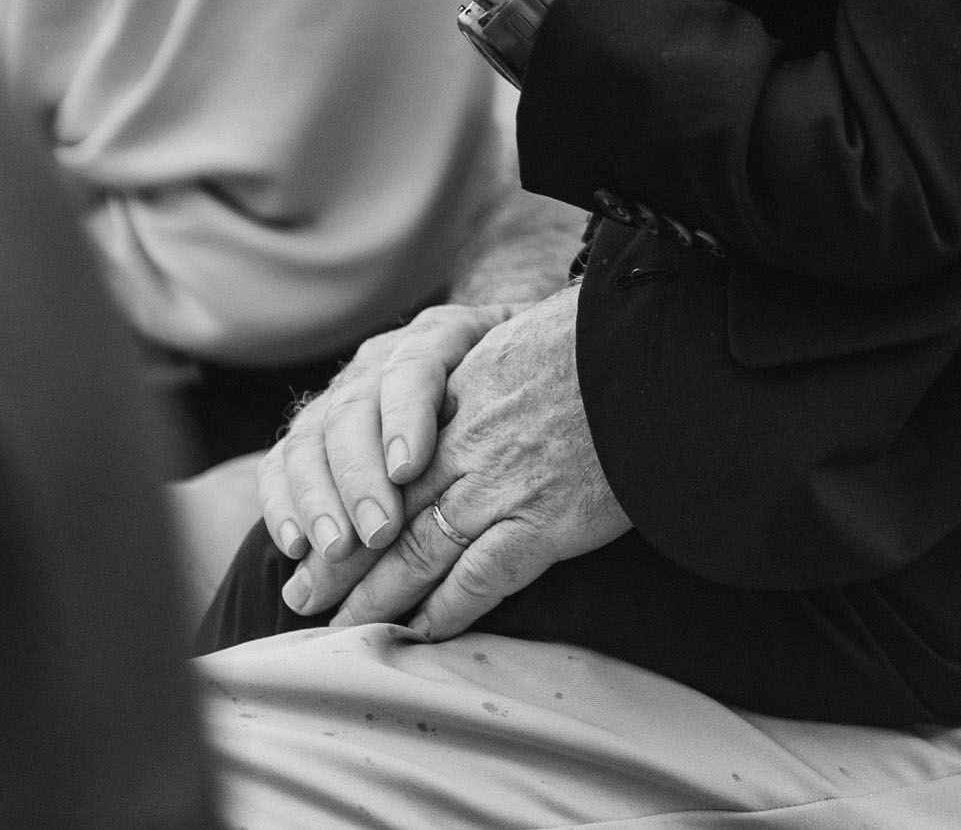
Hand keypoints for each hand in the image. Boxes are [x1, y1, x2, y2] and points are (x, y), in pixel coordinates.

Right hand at [258, 302, 508, 582]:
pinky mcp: (312, 432)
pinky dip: (284, 504)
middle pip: (355, 409)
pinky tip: (296, 546)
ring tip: (334, 550)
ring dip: (319, 497)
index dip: (405, 415)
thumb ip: (526, 379)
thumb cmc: (525, 377)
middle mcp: (380, 361)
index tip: (409, 469)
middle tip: (376, 533)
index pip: (413, 366)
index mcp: (438, 336)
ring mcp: (341, 395)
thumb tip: (545, 405)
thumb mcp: (531, 365)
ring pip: (312, 438)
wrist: (501, 359)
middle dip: (359, 475)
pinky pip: (282, 463)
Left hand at [282, 290, 630, 639]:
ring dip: (376, 596)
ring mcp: (502, 485)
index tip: (327, 524)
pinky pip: (479, 579)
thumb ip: (495, 360)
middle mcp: (469, 441)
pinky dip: (445, 611)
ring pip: (418, 550)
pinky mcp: (544, 524)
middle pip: (389, 510)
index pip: (391, 452)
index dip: (354, 495)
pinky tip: (420, 632)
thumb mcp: (530, 333)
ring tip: (343, 628)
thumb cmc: (602, 337)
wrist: (651, 356)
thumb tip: (490, 368)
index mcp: (464, 389)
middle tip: (304, 595)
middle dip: (344, 560)